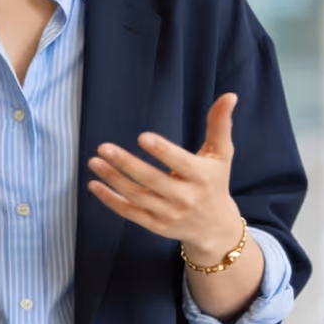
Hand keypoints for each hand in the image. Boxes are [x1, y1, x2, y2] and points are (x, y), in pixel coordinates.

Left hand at [87, 93, 241, 259]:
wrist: (215, 227)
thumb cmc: (215, 182)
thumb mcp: (221, 155)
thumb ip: (220, 125)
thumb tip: (229, 96)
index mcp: (202, 177)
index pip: (181, 163)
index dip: (162, 151)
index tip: (142, 137)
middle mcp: (185, 198)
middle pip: (152, 181)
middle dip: (127, 164)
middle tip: (104, 147)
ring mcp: (169, 214)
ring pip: (136, 197)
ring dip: (113, 179)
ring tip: (95, 162)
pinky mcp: (155, 225)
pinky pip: (129, 213)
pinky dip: (110, 200)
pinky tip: (94, 185)